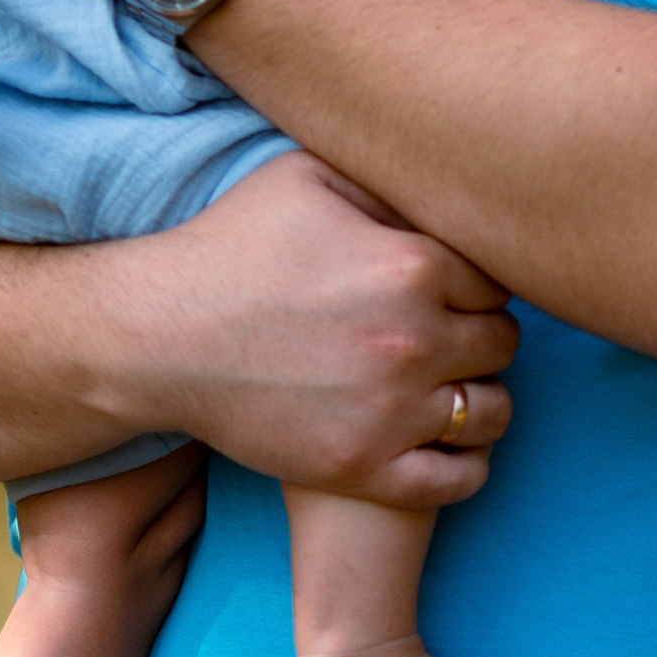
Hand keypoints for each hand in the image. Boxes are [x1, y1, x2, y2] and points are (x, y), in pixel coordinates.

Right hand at [117, 151, 517, 504]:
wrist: (154, 337)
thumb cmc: (227, 248)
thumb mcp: (306, 177)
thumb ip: (387, 182)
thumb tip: (446, 187)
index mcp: (411, 265)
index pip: (498, 281)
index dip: (473, 285)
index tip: (446, 292)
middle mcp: (413, 340)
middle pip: (501, 345)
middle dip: (477, 336)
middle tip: (440, 338)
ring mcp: (391, 412)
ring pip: (492, 413)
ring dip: (479, 399)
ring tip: (447, 389)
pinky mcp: (363, 468)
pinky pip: (460, 479)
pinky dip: (464, 464)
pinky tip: (440, 442)